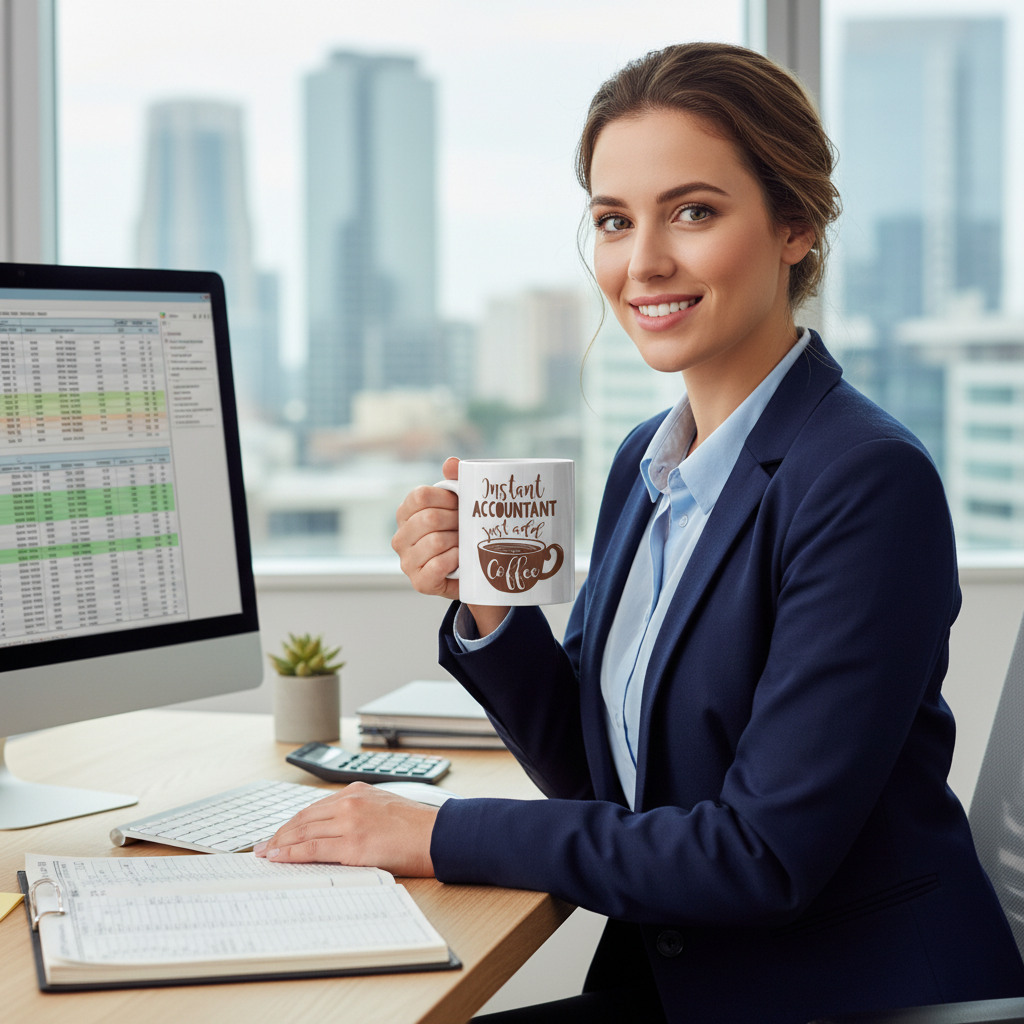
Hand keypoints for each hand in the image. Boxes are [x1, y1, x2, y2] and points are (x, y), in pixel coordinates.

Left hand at [253, 783, 437, 876]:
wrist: (439, 835)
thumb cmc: (417, 826)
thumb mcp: (383, 806)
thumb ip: (358, 812)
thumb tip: (335, 831)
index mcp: (357, 791)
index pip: (314, 807)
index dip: (293, 822)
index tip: (280, 833)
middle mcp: (350, 802)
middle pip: (303, 817)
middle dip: (280, 833)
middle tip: (263, 846)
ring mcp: (350, 822)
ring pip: (303, 832)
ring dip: (280, 844)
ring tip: (266, 854)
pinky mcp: (353, 845)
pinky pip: (312, 848)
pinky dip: (291, 853)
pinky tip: (280, 857)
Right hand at [392, 456, 459, 599]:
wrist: (473, 572)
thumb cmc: (462, 533)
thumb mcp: (459, 506)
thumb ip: (454, 481)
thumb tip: (450, 462)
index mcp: (405, 513)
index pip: (420, 495)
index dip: (446, 498)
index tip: (460, 504)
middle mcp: (400, 538)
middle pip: (429, 518)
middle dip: (456, 520)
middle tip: (467, 526)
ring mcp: (407, 562)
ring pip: (435, 541)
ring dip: (458, 541)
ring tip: (465, 543)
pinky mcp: (419, 582)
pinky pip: (439, 564)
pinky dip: (455, 559)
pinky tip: (460, 558)